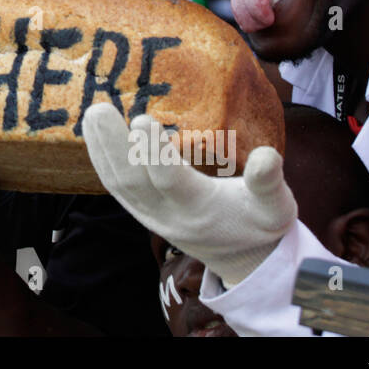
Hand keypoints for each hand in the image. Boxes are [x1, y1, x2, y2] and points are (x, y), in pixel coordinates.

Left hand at [82, 104, 295, 285]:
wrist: (243, 259)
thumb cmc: (260, 224)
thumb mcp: (277, 207)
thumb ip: (270, 182)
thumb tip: (267, 156)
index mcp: (201, 209)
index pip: (170, 181)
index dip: (153, 153)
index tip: (140, 118)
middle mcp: (169, 215)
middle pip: (132, 182)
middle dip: (113, 147)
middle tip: (98, 110)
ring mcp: (151, 215)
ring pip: (118, 185)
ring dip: (101, 150)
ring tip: (91, 115)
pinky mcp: (142, 211)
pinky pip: (116, 187)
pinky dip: (101, 160)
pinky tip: (93, 134)